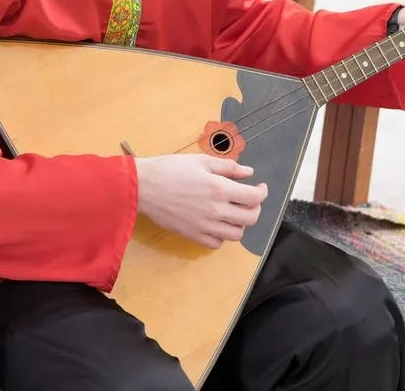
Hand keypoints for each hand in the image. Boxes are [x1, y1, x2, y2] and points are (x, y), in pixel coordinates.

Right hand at [134, 154, 267, 248]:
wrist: (142, 187)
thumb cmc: (170, 169)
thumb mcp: (200, 160)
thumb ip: (228, 167)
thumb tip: (249, 172)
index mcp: (219, 188)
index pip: (254, 197)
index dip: (262, 192)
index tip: (259, 187)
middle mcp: (216, 210)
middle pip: (250, 218)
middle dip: (255, 208)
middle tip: (248, 200)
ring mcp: (205, 225)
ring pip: (236, 234)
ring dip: (239, 224)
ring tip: (232, 213)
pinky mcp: (193, 235)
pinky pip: (216, 244)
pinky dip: (221, 236)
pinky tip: (216, 224)